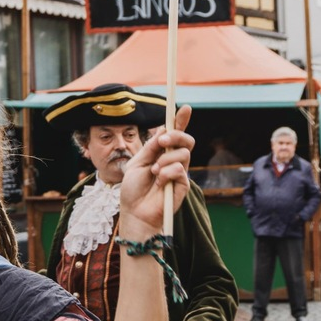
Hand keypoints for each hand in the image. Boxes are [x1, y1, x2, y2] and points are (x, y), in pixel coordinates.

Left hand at [118, 105, 194, 236]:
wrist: (134, 212)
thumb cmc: (133, 189)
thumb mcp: (137, 163)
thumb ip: (151, 148)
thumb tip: (163, 130)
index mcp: (161, 153)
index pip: (174, 134)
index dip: (181, 121)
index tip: (185, 108)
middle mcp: (172, 160)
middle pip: (186, 140)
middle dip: (176, 135)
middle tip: (162, 141)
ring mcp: (179, 172)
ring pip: (184, 153)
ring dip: (166, 159)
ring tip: (154, 171)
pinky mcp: (183, 185)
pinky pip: (180, 170)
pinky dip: (167, 173)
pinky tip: (159, 182)